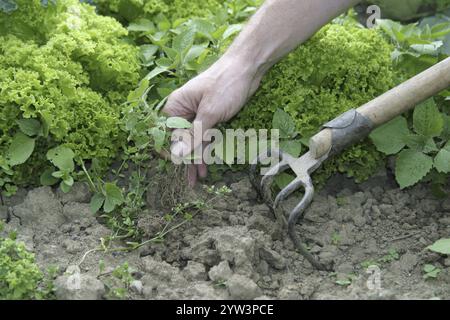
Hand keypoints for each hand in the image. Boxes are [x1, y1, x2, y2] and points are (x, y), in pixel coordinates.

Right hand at [162, 55, 261, 185]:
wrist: (248, 67)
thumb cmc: (225, 85)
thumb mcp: (209, 113)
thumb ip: (193, 136)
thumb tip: (176, 155)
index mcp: (176, 106)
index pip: (167, 134)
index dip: (171, 152)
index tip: (177, 168)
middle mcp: (184, 110)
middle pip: (181, 140)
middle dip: (186, 160)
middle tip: (191, 182)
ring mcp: (198, 113)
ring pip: (194, 140)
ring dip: (198, 158)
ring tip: (200, 178)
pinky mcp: (211, 115)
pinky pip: (205, 136)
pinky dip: (207, 149)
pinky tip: (208, 164)